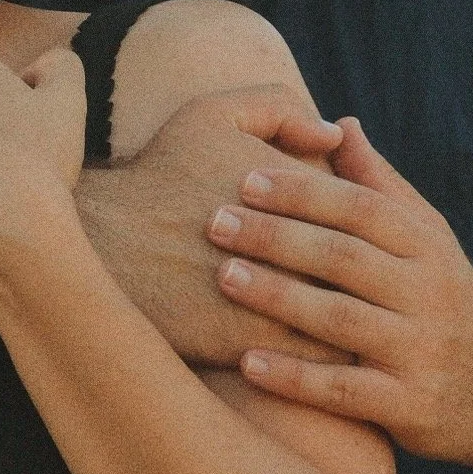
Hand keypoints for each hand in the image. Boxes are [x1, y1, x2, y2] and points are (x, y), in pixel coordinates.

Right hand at [80, 87, 348, 367]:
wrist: (97, 239)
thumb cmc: (159, 173)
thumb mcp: (212, 113)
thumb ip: (279, 108)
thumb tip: (336, 136)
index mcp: (300, 190)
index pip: (369, 217)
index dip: (373, 233)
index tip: (368, 248)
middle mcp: (298, 243)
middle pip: (365, 272)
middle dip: (375, 285)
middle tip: (372, 297)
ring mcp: (278, 296)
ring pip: (348, 323)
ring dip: (355, 330)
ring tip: (353, 333)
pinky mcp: (251, 343)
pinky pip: (311, 363)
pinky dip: (320, 365)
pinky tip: (316, 360)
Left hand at [210, 119, 472, 460]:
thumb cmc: (442, 302)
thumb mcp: (428, 241)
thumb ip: (381, 187)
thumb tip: (341, 125)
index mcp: (428, 246)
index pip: (362, 209)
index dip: (303, 192)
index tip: (244, 179)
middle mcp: (429, 293)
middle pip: (345, 258)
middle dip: (277, 237)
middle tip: (215, 222)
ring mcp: (420, 351)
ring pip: (341, 320)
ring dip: (278, 298)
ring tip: (222, 278)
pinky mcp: (409, 405)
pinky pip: (344, 390)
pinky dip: (295, 378)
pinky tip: (246, 363)